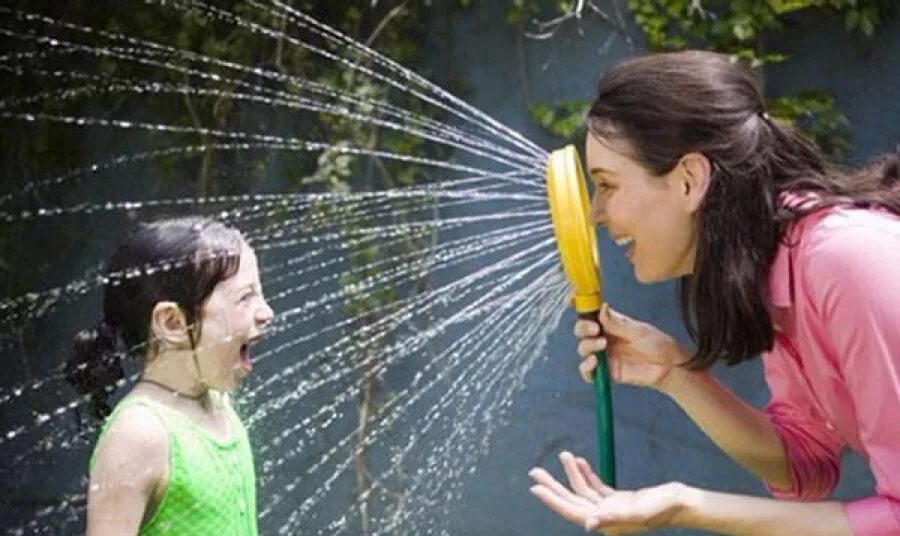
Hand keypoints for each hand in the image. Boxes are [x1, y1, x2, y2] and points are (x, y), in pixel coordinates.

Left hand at [529, 451, 684, 534]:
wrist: (682, 502)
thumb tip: (587, 524)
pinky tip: (580, 461)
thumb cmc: (663, 508)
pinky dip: (587, 474)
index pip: (572, 511)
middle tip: (535, 471)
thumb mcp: (637, 513)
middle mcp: (605, 516)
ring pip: (583, 491)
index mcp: (606, 522)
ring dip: (571, 474)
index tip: (535, 488)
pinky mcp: (620, 499)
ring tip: (563, 455)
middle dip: (553, 485)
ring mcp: (611, 507)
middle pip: (572, 500)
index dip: (553, 500)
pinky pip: (596, 486)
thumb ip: (612, 518)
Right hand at [575, 304, 686, 391]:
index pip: (590, 313)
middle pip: (581, 331)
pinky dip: (586, 367)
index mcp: (611, 323)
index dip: (579, 306)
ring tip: (602, 344)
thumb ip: (617, 323)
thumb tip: (601, 309)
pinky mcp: (606, 372)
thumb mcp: (638, 330)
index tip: (571, 300)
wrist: (670, 367)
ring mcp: (604, 355)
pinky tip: (595, 362)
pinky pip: (587, 371)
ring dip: (587, 345)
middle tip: (595, 329)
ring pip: (582, 348)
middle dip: (583, 328)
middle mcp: (604, 337)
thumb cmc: (658, 345)